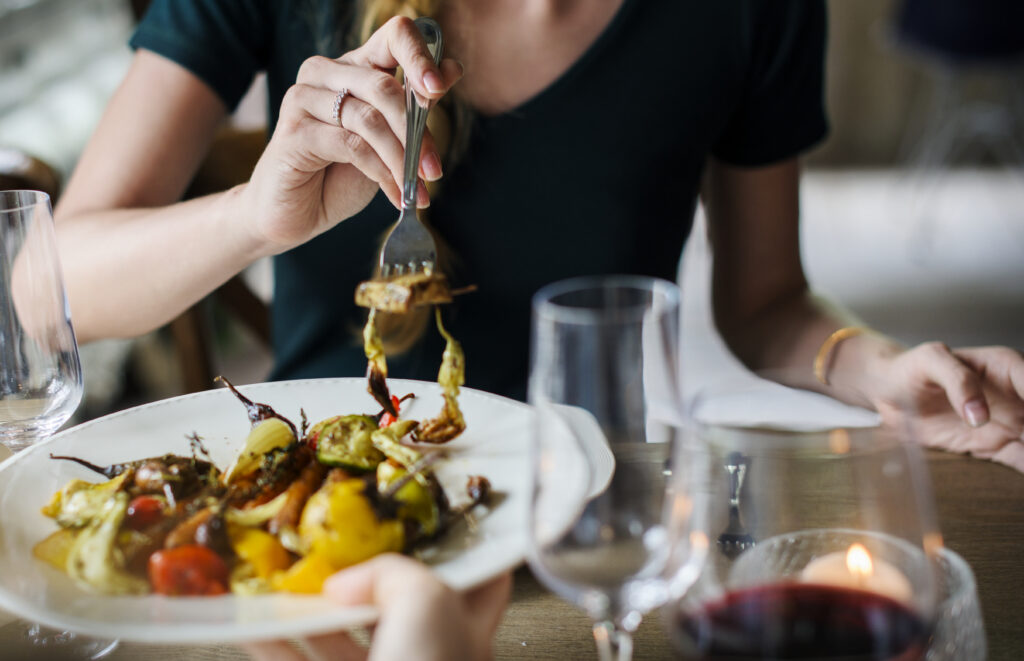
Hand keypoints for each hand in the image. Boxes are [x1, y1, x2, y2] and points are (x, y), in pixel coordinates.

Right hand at [240, 16, 462, 253]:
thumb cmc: (341, 173)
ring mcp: (304, 98)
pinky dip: (380, 173)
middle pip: (384, 87)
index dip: (420, 57)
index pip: (394, 36)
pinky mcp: (294, 131)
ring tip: (417, 189)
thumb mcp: (388, 139)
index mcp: (354, 66)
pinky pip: (351, 146)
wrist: (297, 213)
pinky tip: (395, 194)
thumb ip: (414, 107)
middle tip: (433, 170)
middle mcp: (325, 73)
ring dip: (401, 159)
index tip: (438, 90)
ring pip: (369, 120)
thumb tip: (453, 70)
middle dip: (416, 133)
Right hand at [243, 554, 511, 660]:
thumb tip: (350, 580)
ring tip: (281, 579)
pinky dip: (273, 643)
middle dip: (362, 575)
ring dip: (308, 607)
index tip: (430, 519)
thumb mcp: (427, 602)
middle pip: (396, 603)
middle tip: (334, 545)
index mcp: (466, 630)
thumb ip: (394, 574)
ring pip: (342, 636)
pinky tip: (251, 624)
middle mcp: (428, 655)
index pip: (479, 581)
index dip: (460, 549)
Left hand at [872, 343, 1023, 471]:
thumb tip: (979, 415)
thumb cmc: (912, 367)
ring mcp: (1010, 423)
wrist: (890, 391)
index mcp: (1007, 367)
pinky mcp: (995, 446)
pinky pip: (1021, 461)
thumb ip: (956, 380)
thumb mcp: (930, 360)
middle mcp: (1017, 396)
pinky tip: (1022, 477)